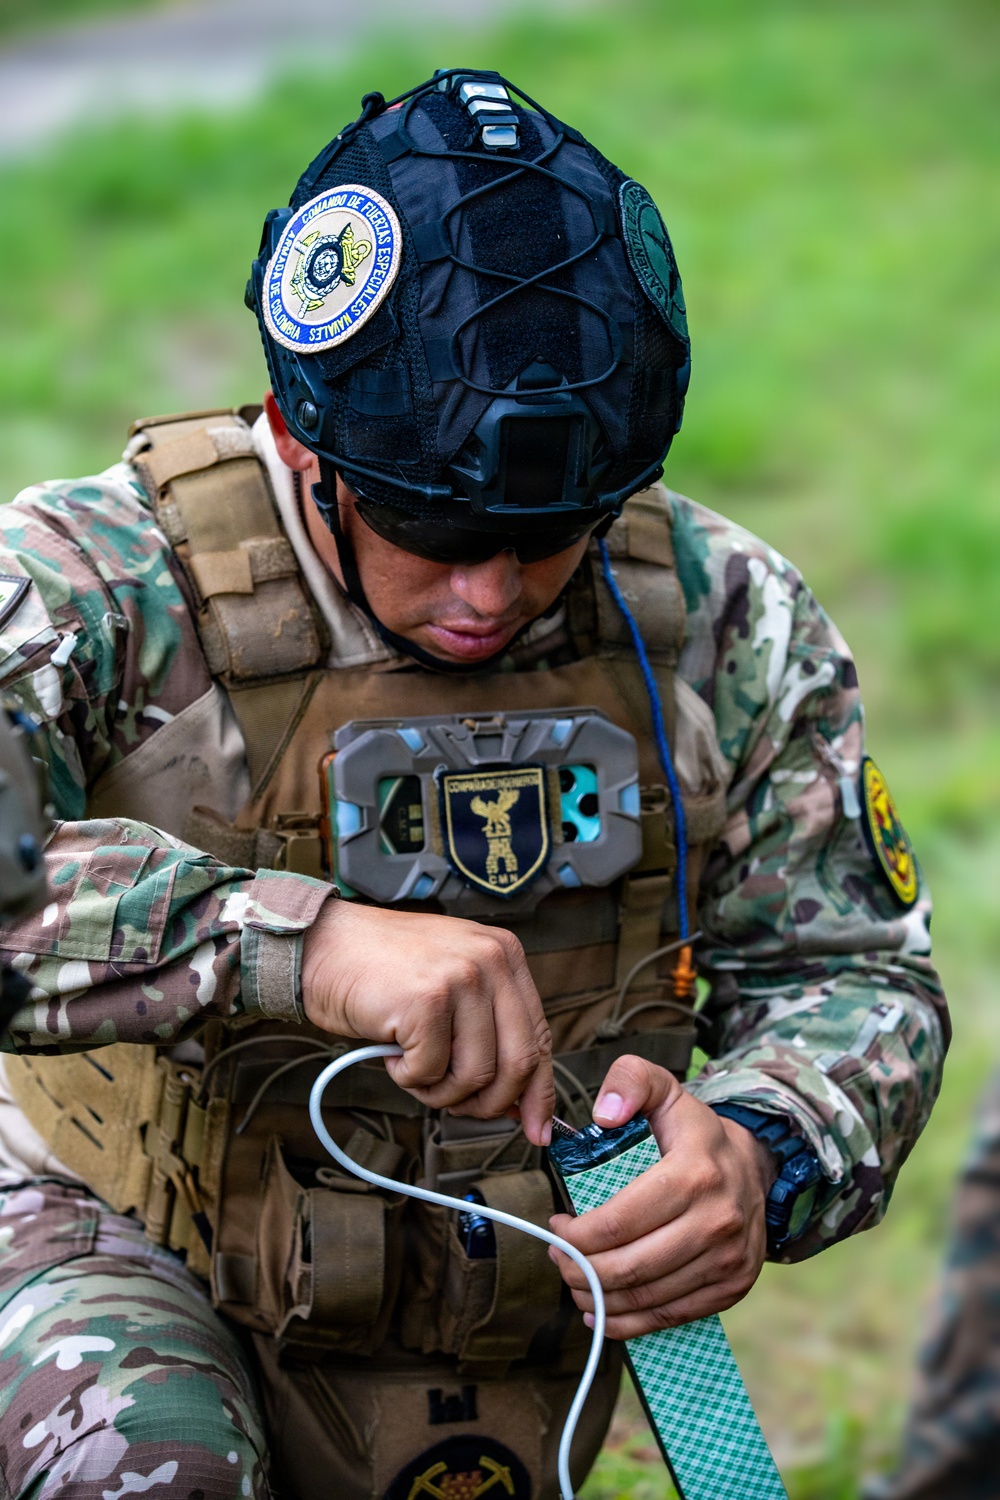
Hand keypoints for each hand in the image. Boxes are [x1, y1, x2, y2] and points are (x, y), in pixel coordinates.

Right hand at [301, 900, 553, 1145]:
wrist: (323, 947)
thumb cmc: (383, 971)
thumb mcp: (452, 985)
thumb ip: (487, 1031)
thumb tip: (518, 1102)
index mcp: (506, 954)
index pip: (540, 1036)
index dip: (539, 1092)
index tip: (536, 1129)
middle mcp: (491, 960)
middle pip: (519, 1062)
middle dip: (489, 1103)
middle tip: (457, 1106)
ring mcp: (460, 978)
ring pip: (476, 1075)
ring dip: (441, 1090)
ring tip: (414, 1067)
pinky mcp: (427, 1001)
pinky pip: (431, 1071)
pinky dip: (408, 1077)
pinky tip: (392, 1051)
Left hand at [548, 1055, 774, 1335]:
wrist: (753, 1165)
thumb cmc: (691, 1130)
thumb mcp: (662, 1088)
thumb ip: (629, 1081)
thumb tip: (604, 1113)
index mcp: (695, 1174)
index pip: (619, 1222)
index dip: (577, 1235)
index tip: (557, 1227)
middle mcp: (717, 1221)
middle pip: (629, 1268)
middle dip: (579, 1271)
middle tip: (559, 1259)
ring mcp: (729, 1259)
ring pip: (647, 1298)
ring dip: (599, 1299)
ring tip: (575, 1281)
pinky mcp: (733, 1287)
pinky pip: (672, 1317)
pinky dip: (631, 1323)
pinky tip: (603, 1310)